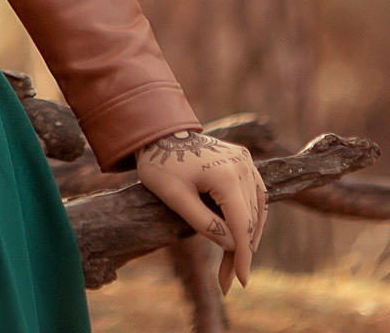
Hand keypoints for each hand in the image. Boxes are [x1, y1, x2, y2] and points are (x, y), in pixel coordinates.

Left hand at [136, 129, 267, 291]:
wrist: (157, 133)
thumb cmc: (160, 164)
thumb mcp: (174, 196)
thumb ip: (203, 222)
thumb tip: (232, 245)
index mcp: (226, 174)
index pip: (241, 224)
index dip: (242, 255)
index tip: (241, 281)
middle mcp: (243, 166)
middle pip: (250, 220)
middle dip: (241, 252)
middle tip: (229, 280)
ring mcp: (246, 162)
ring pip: (258, 210)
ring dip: (248, 237)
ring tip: (233, 264)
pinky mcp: (244, 162)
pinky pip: (255, 196)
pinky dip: (250, 217)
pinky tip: (241, 237)